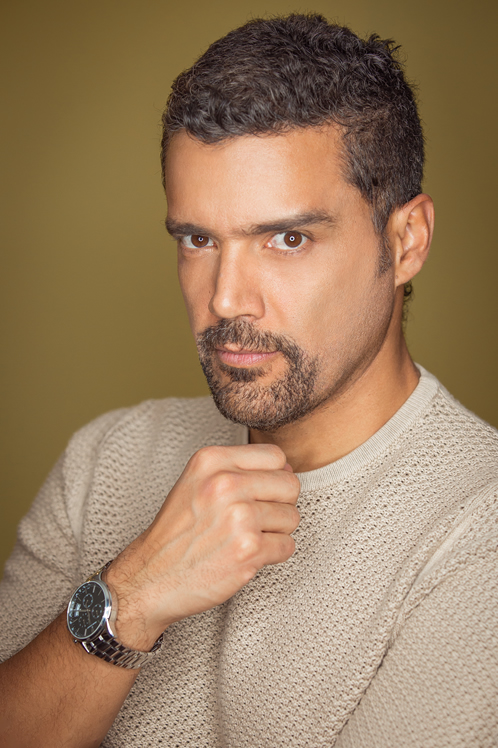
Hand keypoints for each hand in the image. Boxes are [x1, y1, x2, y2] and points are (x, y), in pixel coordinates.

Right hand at [105, 443, 299, 649]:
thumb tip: (288, 468)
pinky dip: (273, 554)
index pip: (275, 456)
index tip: (258, 493)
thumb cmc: (177, 531)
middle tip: (254, 519)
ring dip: (276, 531)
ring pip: (292, 516)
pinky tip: (246, 555)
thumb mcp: (197, 481)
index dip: (273, 476)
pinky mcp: (248, 550)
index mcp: (212, 460)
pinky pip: (287, 545)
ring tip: (246, 537)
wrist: (151, 577)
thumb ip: (238, 468)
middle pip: (290, 484)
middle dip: (279, 504)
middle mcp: (225, 483)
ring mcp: (239, 517)